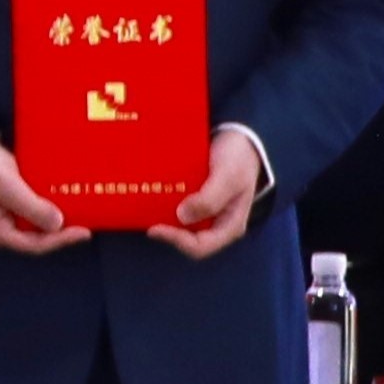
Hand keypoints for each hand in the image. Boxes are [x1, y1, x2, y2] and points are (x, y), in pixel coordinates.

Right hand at [0, 132, 86, 257]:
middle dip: (61, 231)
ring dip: (55, 217)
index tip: (84, 231)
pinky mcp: (7, 203)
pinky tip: (62, 198)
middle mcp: (0, 229)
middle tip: (87, 221)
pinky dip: (47, 205)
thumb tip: (58, 224)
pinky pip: (31, 210)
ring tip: (79, 210)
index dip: (61, 240)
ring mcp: (3, 216)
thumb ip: (30, 206)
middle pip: (37, 238)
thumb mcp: (5, 184)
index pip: (35, 245)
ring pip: (35, 224)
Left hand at [154, 126, 273, 262]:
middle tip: (144, 215)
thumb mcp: (228, 177)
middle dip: (166, 230)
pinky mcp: (195, 200)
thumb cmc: (238, 158)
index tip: (154, 228)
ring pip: (179, 224)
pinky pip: (176, 208)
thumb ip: (210, 199)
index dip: (176, 241)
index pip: (200, 246)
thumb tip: (182, 217)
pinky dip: (163, 203)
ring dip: (161, 217)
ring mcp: (205, 212)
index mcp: (229, 226)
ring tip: (143, 204)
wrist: (240, 137)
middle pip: (186, 238)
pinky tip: (150, 193)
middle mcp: (216, 223)